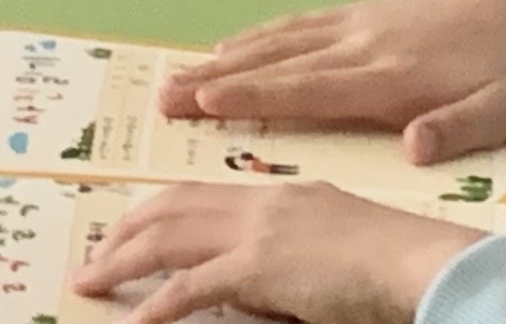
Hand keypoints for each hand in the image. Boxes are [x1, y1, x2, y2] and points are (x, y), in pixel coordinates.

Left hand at [68, 181, 472, 323]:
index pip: (197, 194)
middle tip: (92, 254)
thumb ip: (281, 253)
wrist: (414, 260)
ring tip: (90, 280)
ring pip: (167, 238)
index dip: (155, 211)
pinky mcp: (258, 266)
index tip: (126, 229)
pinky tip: (135, 319)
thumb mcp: (325, 243)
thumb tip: (243, 283)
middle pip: (170, 207)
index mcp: (275, 194)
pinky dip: (157, 302)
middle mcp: (258, 202)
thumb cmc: (386, 263)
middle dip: (124, 230)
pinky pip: (191, 286)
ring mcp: (255, 230)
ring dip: (121, 260)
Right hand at [159, 0, 505, 162]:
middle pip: (278, 63)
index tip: (204, 100)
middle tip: (163, 94)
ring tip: (178, 74)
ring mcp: (358, 24)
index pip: (310, 89)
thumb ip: (457, 129)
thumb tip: (411, 147)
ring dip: (226, 58)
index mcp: (391, 77)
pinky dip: (258, 37)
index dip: (254, 96)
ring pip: (280, 41)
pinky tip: (232, 46)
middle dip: (217, 79)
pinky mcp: (363, 13)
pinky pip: (298, 24)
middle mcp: (362, 44)